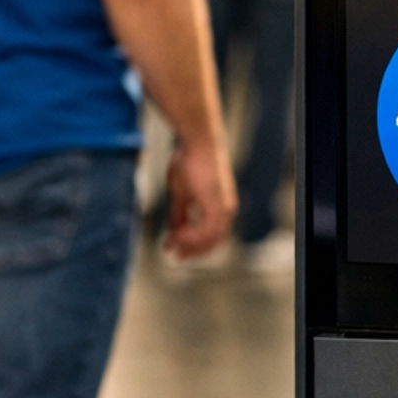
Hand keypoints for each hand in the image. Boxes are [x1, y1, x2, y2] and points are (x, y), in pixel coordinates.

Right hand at [164, 136, 237, 258]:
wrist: (198, 142)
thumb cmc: (188, 162)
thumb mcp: (181, 193)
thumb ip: (180, 213)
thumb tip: (172, 231)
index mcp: (220, 207)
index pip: (211, 236)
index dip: (193, 246)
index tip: (173, 248)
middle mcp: (227, 210)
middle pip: (213, 243)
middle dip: (192, 251)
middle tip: (174, 256)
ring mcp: (225, 208)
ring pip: (211, 241)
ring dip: (190, 246)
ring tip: (171, 245)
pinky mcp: (220, 205)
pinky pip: (207, 232)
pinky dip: (191, 238)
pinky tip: (176, 235)